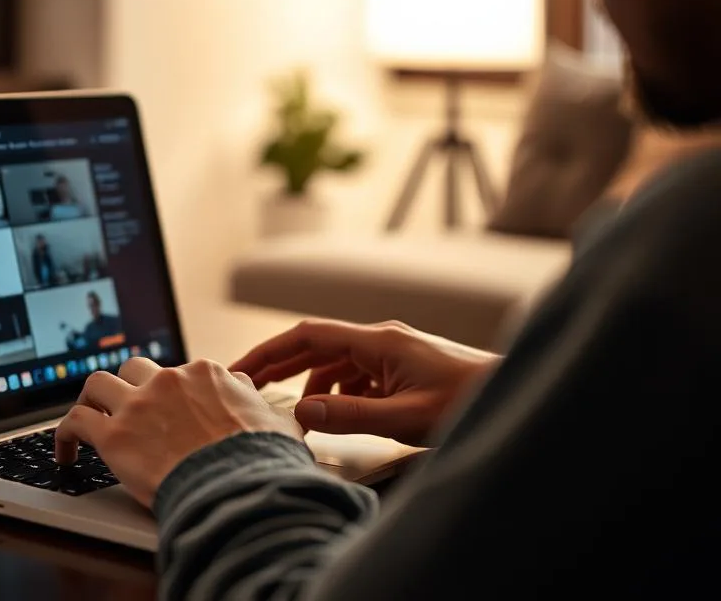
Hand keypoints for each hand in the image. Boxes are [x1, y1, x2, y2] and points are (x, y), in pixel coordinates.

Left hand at [54, 358, 302, 507]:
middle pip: (136, 369)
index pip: (183, 374)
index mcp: (207, 374)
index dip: (175, 396)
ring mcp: (139, 406)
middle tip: (130, 413)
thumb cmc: (264, 461)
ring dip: (92, 401)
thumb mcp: (279, 424)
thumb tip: (261, 402)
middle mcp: (169, 381)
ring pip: (98, 384)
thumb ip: (264, 408)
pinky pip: (75, 422)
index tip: (173, 414)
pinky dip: (64, 435)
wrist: (241, 488)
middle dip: (131, 388)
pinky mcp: (114, 436)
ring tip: (89, 419)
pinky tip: (65, 453)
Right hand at [230, 319, 497, 446]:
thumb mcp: (406, 417)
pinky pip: (358, 378)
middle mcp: (381, 340)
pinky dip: (339, 395)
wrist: (514, 395)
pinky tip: (338, 417)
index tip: (239, 371)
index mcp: (378, 341)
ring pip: (337, 365)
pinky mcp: (404, 370)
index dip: (268, 352)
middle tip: (247, 388)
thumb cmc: (469, 402)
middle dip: (279, 366)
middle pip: (316, 346)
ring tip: (296, 417)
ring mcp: (394, 354)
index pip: (307, 336)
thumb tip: (301, 412)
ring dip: (312, 387)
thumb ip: (350, 416)